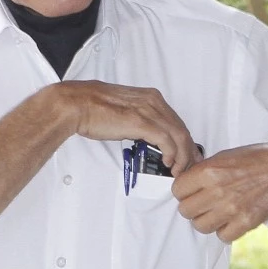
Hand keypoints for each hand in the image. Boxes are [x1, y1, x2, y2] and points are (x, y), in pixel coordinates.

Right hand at [58, 80, 201, 174]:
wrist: (76, 104)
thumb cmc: (93, 109)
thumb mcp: (123, 111)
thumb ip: (138, 120)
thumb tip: (145, 135)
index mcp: (150, 97)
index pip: (176, 121)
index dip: (184, 140)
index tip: (187, 156)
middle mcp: (153, 101)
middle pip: (182, 128)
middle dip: (189, 151)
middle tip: (190, 168)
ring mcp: (148, 111)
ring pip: (179, 136)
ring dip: (183, 157)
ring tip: (179, 171)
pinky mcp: (141, 122)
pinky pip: (167, 141)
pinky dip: (172, 154)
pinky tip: (169, 164)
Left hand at [172, 143, 267, 240]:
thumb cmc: (256, 160)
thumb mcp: (224, 156)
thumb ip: (203, 171)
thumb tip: (186, 183)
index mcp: (209, 171)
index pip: (177, 190)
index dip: (183, 191)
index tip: (190, 191)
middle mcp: (217, 191)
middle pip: (185, 211)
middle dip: (192, 207)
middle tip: (203, 203)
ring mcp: (231, 208)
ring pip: (200, 226)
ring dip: (206, 221)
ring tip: (216, 213)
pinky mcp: (245, 222)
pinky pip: (222, 236)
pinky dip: (225, 231)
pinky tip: (230, 220)